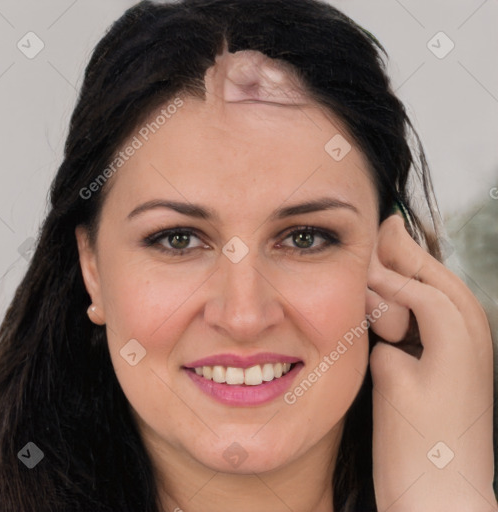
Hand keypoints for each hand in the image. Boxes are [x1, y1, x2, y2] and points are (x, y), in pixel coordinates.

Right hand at [366, 215, 496, 511]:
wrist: (441, 501)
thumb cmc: (417, 450)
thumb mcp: (395, 384)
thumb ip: (387, 340)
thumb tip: (383, 322)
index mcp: (460, 340)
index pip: (422, 290)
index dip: (389, 273)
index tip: (360, 260)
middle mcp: (474, 342)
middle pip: (442, 282)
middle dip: (412, 256)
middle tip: (386, 227)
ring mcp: (469, 357)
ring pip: (445, 298)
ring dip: (418, 274)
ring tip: (391, 256)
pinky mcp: (457, 371)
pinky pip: (440, 321)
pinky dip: (420, 301)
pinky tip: (398, 301)